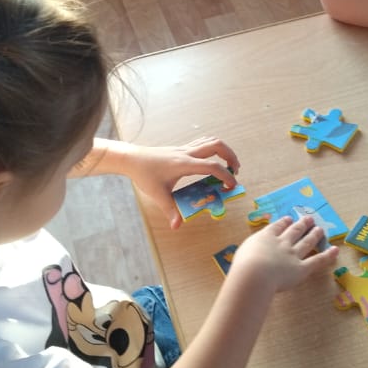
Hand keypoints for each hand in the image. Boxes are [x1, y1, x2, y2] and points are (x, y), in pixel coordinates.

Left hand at [124, 136, 240, 230]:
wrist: (132, 159)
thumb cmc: (144, 174)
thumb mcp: (157, 194)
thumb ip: (170, 210)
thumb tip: (177, 226)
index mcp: (183, 164)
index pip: (211, 166)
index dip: (225, 175)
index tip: (232, 186)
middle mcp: (187, 153)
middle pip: (217, 145)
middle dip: (231, 156)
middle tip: (235, 171)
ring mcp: (185, 149)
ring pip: (211, 141)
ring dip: (224, 150)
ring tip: (228, 166)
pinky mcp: (182, 149)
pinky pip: (203, 143)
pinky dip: (214, 150)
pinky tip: (212, 162)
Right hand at [228, 216, 338, 294]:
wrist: (255, 274)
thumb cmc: (243, 265)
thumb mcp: (243, 252)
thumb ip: (250, 250)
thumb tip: (253, 252)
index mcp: (266, 237)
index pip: (277, 227)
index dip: (283, 223)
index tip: (288, 219)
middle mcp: (282, 243)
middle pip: (294, 231)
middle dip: (302, 224)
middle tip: (309, 219)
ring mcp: (293, 254)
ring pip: (306, 242)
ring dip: (314, 235)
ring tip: (320, 229)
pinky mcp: (302, 268)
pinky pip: (317, 260)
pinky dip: (327, 255)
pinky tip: (334, 250)